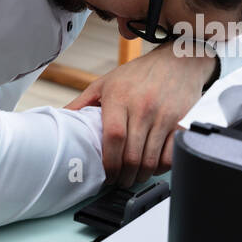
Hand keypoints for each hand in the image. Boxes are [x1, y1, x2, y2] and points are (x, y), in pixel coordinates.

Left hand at [64, 43, 215, 187]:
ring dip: (140, 175)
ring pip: (150, 159)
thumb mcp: (106, 82)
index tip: (105, 174)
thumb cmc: (139, 73)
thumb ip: (82, 103)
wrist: (178, 60)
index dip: (109, 162)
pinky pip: (171, 154)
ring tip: (133, 177)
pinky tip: (154, 167)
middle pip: (132, 155)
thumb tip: (61, 119)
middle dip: (123, 176)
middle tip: (118, 181)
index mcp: (120, 97)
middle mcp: (142, 107)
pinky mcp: (180, 122)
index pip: (113, 137)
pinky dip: (161, 167)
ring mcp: (163, 116)